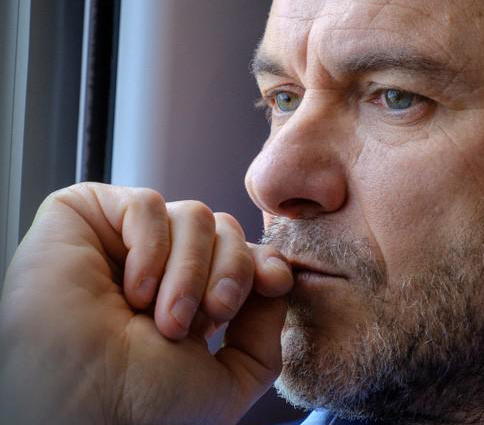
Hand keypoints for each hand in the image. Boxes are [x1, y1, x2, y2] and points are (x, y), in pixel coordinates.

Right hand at [0, 183, 291, 424]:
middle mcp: (159, 267)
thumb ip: (264, 329)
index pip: (242, 253)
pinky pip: (147, 204)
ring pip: (194, 214)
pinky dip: (150, 247)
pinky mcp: (86, 218)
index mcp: (188, 299)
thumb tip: (275, 276)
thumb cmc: (147, 408)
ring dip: (190, 269)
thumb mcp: (230, 378)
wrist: (84, 408)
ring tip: (164, 317)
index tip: (274, 283)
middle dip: (229, 271)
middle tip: (205, 318)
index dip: (263, 262)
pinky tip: (133, 290)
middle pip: (225, 229)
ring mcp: (124, 241)